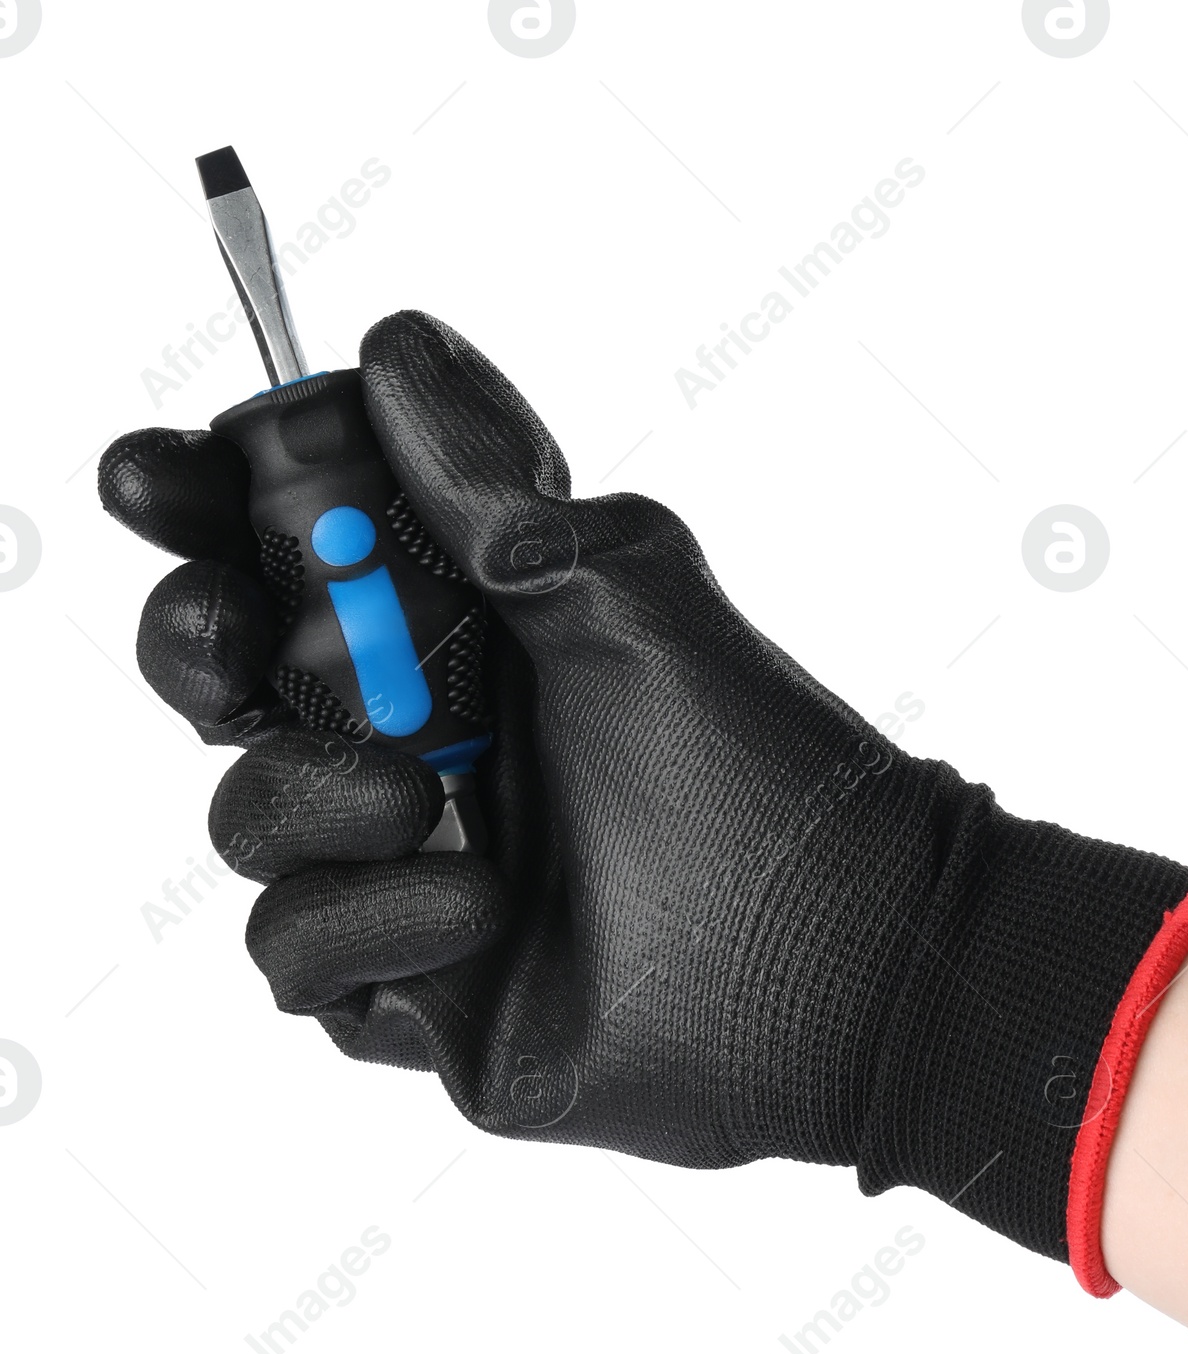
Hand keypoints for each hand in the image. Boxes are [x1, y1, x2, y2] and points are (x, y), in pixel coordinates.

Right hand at [99, 311, 1187, 1263]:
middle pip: (231, 680)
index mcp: (466, 638)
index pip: (292, 558)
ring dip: (311, 792)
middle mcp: (423, 744)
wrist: (840, 963)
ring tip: (419, 792)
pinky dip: (369, 919)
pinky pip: (299, 952)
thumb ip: (501, 489)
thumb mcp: (626, 596)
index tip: (158, 475)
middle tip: (232, 631)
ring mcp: (408, 868)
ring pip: (249, 816)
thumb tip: (394, 345)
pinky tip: (482, 905)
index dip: (206, 511)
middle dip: (197, 640)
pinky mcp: (411, 986)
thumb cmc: (760, 769)